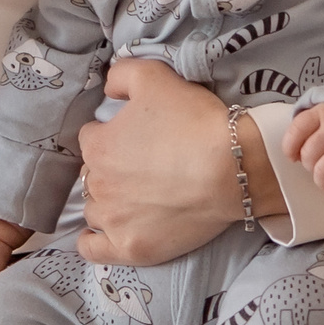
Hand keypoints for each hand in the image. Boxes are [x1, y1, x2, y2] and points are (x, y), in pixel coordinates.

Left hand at [78, 58, 279, 265]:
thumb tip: (108, 89)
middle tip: (145, 166)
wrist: (232, 168)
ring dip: (109, 202)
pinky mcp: (130, 247)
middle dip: (112, 169)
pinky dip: (94, 242)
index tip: (139, 137)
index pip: (92, 138)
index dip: (114, 134)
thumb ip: (121, 75)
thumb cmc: (194, 121)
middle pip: (93, 175)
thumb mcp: (154, 77)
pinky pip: (94, 250)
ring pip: (95, 210)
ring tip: (139, 198)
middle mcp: (98, 184)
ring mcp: (113, 220)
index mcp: (98, 145)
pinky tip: (105, 234)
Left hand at [283, 103, 323, 201]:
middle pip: (308, 155)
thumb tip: (292, 154)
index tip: (293, 155)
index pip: (296, 131)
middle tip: (319, 162)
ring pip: (322, 173)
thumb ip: (308, 126)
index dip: (290, 148)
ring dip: (321, 180)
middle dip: (309, 164)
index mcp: (323, 113)